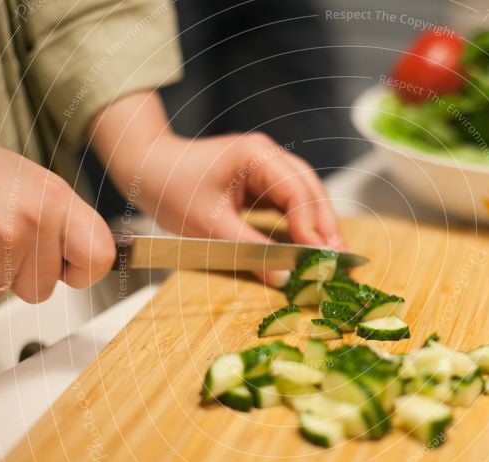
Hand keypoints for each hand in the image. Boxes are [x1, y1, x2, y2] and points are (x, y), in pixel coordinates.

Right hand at [0, 117, 114, 302]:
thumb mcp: (33, 185)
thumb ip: (62, 223)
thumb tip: (87, 258)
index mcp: (56, 199)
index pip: (100, 256)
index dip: (85, 271)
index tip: (72, 268)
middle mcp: (33, 220)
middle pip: (43, 288)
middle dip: (22, 274)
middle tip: (1, 239)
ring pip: (4, 291)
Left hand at [89, 92, 343, 285]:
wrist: (147, 168)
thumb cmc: (172, 188)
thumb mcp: (210, 226)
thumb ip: (250, 252)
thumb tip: (285, 279)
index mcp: (257, 155)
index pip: (297, 190)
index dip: (312, 225)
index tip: (323, 256)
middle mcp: (269, 157)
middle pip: (310, 190)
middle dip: (326, 227)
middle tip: (342, 262)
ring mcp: (268, 168)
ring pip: (306, 197)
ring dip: (319, 227)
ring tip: (333, 258)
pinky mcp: (263, 182)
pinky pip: (291, 204)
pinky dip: (303, 225)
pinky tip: (312, 247)